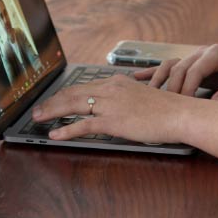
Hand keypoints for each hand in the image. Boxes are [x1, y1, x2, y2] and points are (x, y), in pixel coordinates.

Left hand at [31, 74, 193, 143]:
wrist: (179, 114)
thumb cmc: (166, 109)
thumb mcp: (142, 97)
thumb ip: (125, 99)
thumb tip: (115, 109)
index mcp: (117, 82)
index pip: (84, 86)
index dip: (65, 93)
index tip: (54, 99)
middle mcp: (111, 89)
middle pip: (73, 93)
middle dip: (52, 101)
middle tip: (38, 109)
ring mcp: (111, 105)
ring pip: (73, 105)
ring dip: (52, 112)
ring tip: (39, 118)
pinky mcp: (113, 121)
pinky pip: (83, 125)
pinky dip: (67, 130)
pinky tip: (55, 134)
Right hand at [136, 43, 217, 102]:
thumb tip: (213, 105)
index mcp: (216, 53)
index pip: (194, 70)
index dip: (187, 88)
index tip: (183, 106)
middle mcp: (203, 51)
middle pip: (179, 67)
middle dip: (171, 87)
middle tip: (165, 106)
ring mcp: (195, 56)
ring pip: (171, 65)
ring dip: (158, 79)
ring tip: (146, 93)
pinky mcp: (192, 63)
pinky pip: (170, 66)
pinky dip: (154, 72)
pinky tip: (138, 77)